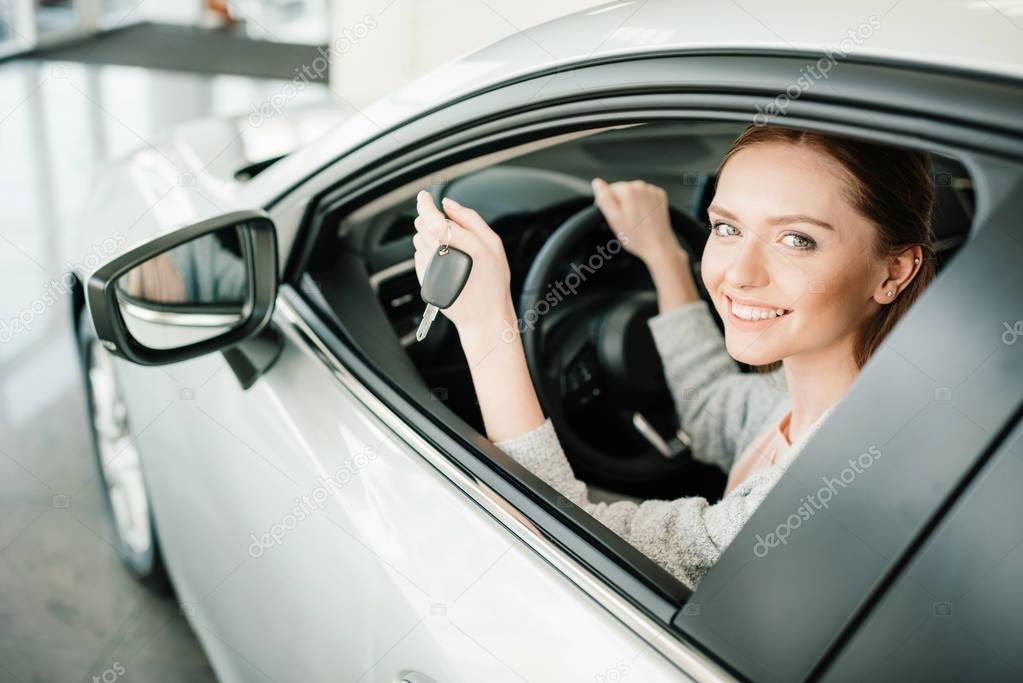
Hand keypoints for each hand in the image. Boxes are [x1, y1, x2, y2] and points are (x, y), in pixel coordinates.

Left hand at [413, 191, 512, 337]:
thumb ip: (470, 219)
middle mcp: (440, 257)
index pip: (433, 220)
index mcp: (459, 246)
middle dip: (431, 220)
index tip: (424, 196)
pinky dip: (429, 252)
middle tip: (450, 228)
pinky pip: (419, 255)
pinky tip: (447, 262)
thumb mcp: (493, 245)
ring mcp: (429, 269)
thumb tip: (447, 204)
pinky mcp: (424, 278)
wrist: (483, 317)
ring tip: (452, 249)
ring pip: (419, 239)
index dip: (425, 205)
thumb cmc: (492, 283)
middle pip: (422, 226)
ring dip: (430, 236)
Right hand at [590, 177, 683, 266]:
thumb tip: (597, 182)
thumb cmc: (636, 236)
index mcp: (628, 190)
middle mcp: (641, 186)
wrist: (659, 245)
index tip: (610, 216)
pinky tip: (643, 215)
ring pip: (634, 192)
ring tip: (634, 219)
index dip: (605, 203)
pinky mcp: (660, 196)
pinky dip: (642, 203)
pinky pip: (645, 195)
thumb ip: (604, 198)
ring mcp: (652, 191)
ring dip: (631, 202)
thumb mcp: (614, 219)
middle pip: (622, 190)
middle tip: (623, 221)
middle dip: (619, 202)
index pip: (608, 190)